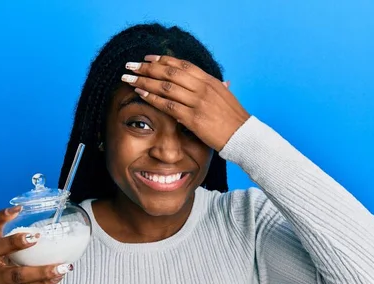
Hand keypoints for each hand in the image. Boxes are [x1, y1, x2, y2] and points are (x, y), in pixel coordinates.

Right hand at [0, 206, 72, 283]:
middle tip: (35, 238)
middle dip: (15, 242)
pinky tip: (58, 277)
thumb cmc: (7, 271)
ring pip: (17, 275)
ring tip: (62, 267)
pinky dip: (44, 282)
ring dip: (42, 271)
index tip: (18, 209)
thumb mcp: (9, 256)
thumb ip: (23, 245)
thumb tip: (58, 229)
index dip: (1, 217)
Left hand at [121, 55, 250, 150]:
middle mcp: (203, 88)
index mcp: (210, 80)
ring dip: (144, 80)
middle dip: (147, 67)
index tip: (148, 58)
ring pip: (166, 87)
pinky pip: (169, 105)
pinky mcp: (194, 118)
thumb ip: (217, 87)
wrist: (244, 136)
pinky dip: (153, 98)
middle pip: (170, 72)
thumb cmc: (234, 118)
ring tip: (129, 78)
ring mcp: (198, 102)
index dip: (163, 59)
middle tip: (131, 65)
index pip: (182, 65)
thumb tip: (220, 82)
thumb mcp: (225, 97)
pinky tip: (141, 93)